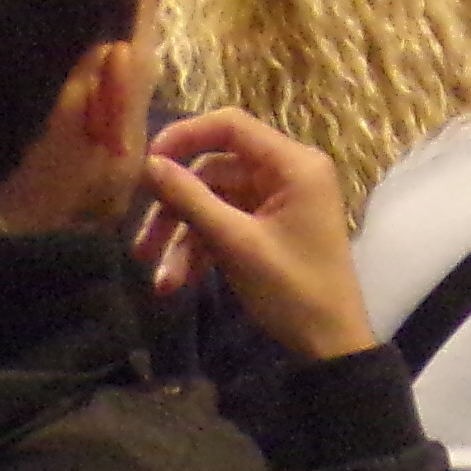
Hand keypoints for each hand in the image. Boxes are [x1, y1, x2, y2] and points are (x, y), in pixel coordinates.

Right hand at [140, 109, 378, 362]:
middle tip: (141, 245)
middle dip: (175, 210)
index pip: (230, 126)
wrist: (330, 344)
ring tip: (161, 282)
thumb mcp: (236, 243)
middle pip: (214, 171)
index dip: (183, 137)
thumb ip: (190, 198)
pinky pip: (225, 225)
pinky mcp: (269, 228)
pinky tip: (177, 284)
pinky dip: (201, 251)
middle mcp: (288, 173)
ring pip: (214, 203)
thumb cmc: (292, 289)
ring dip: (183, 240)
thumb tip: (148, 163)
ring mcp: (278, 202)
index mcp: (294, 164)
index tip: (145, 163)